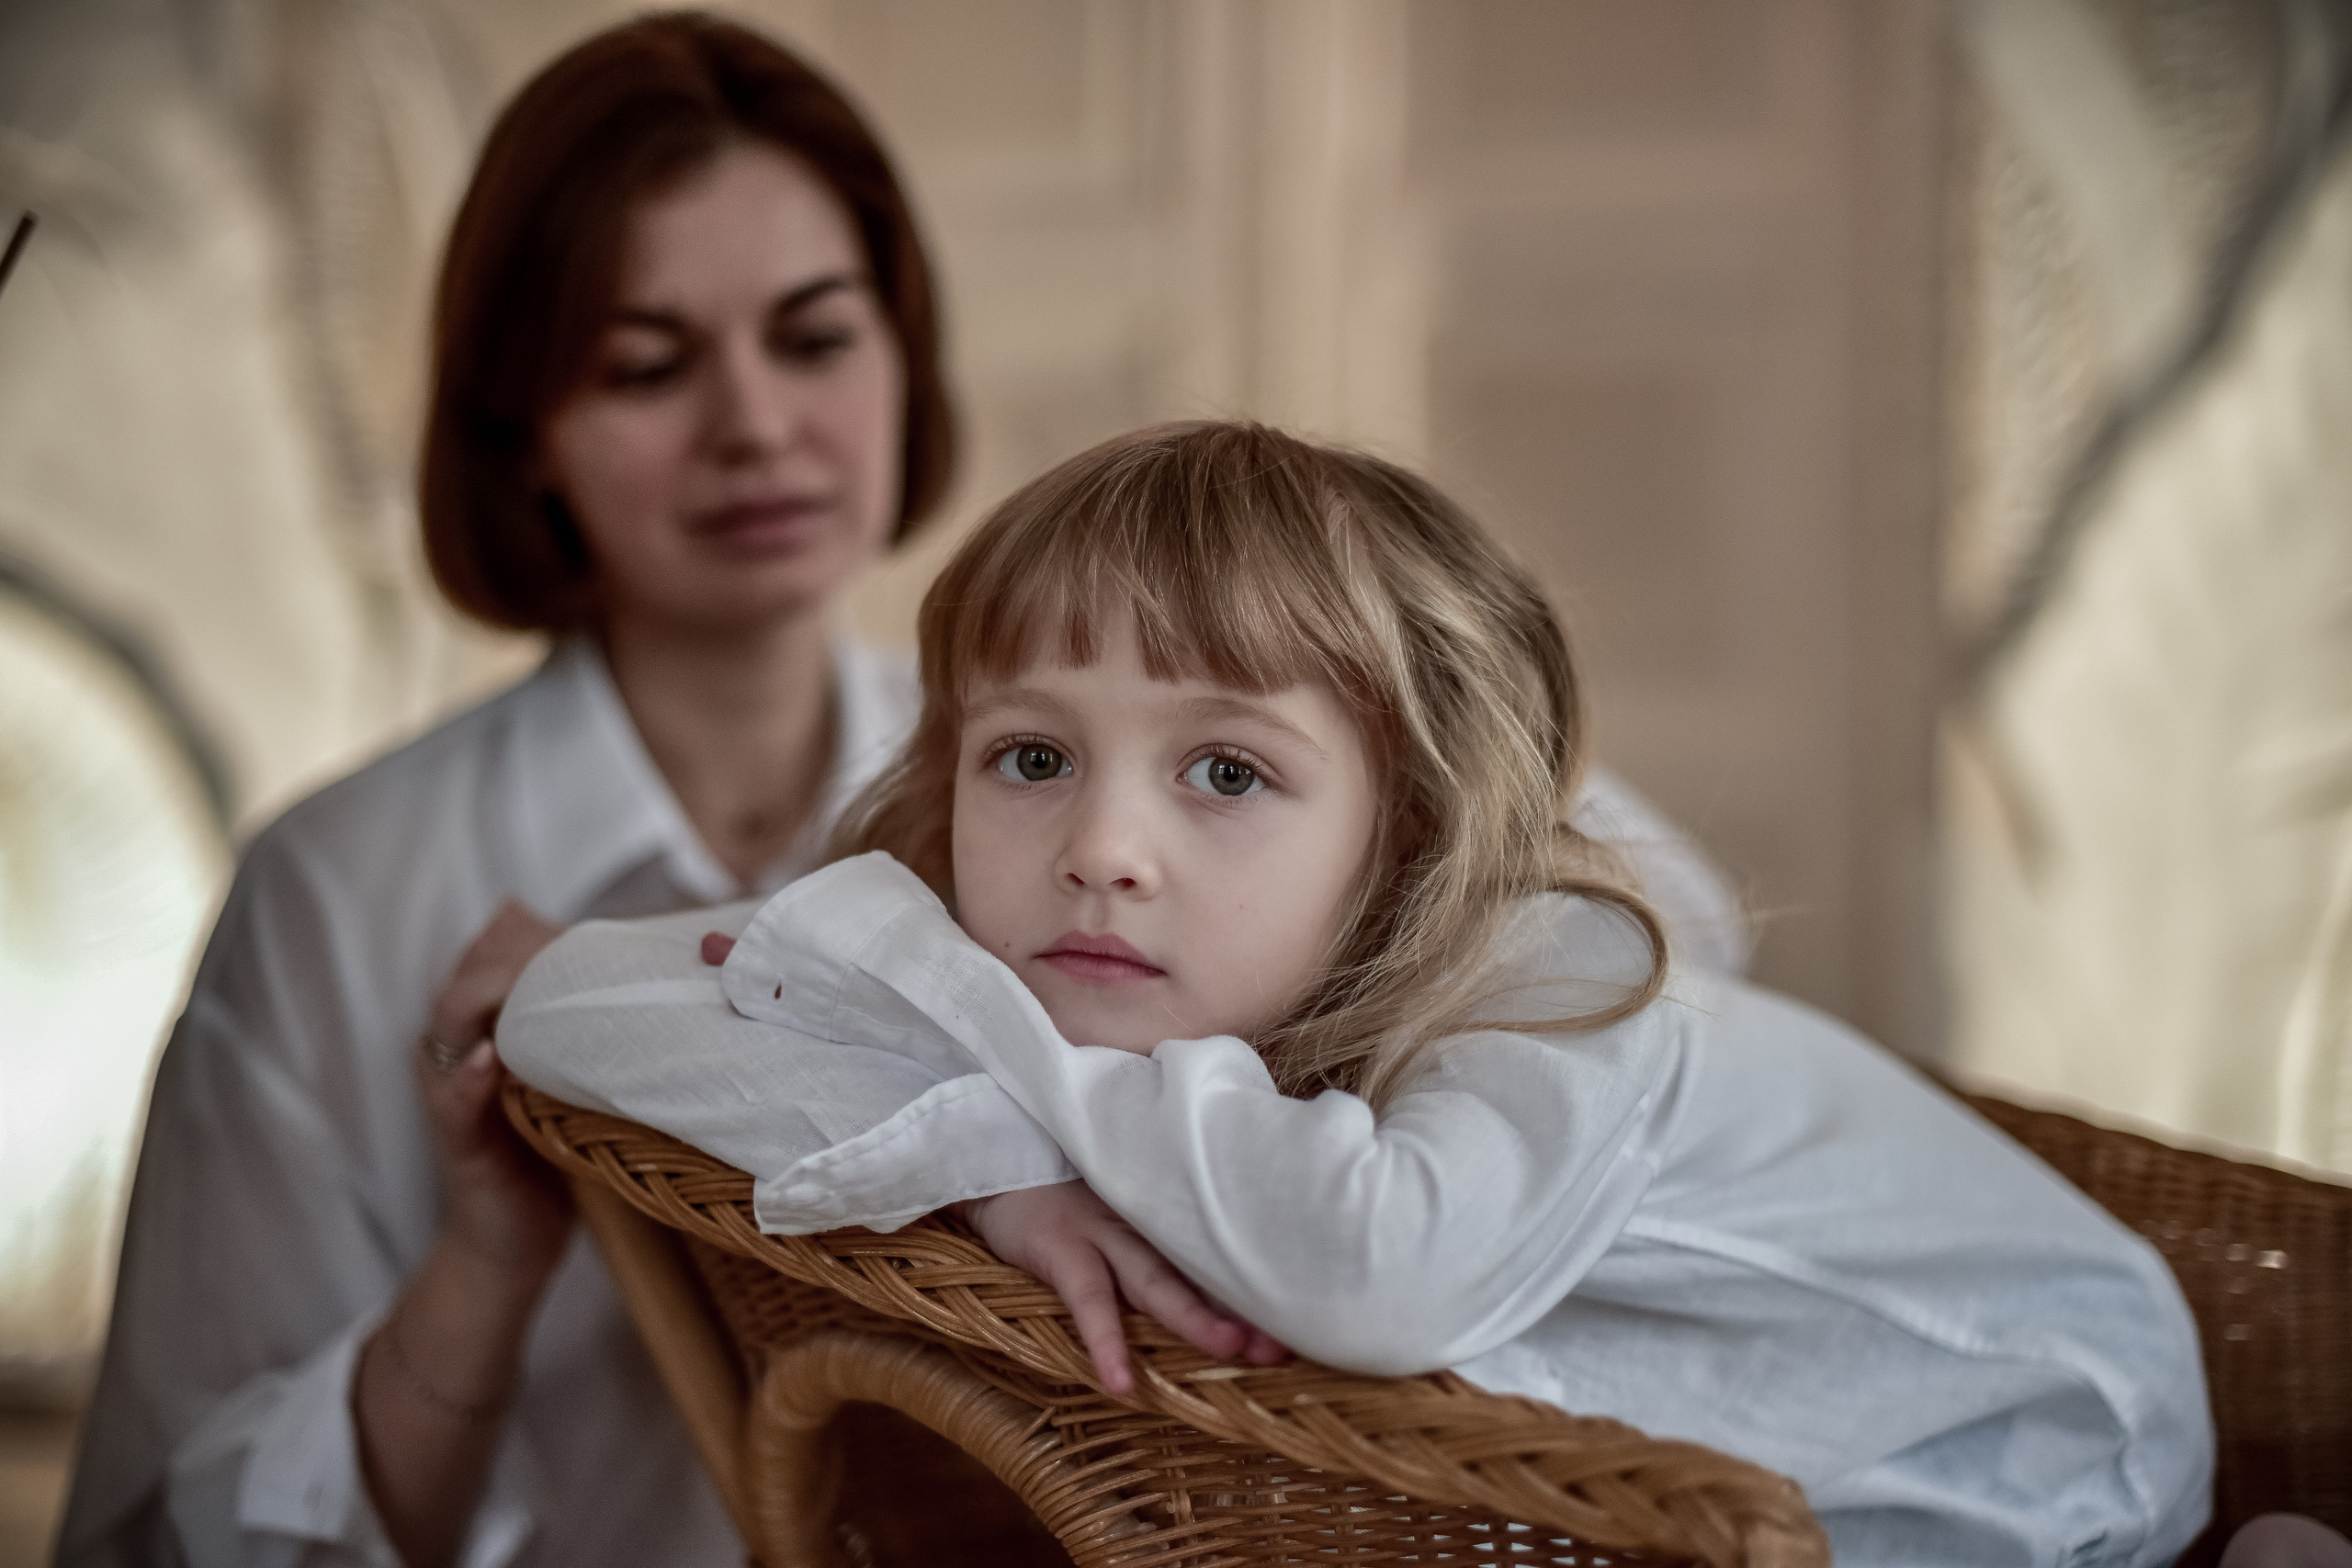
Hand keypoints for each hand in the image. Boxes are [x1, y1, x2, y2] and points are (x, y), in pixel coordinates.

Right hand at [420, 901, 572, 1283]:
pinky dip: (468, 1078)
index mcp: (486, 1030)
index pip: (493, 952)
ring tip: (534, 975)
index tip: (593, 927)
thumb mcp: (574, 1079)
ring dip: (490, 993)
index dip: (533, 931)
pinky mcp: (456, 1140)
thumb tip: (640, 972)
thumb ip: (587, 1030)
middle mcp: (459, 1051)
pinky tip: (490, 1060)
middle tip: (576, 941)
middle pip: (472, 972)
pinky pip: (452, 1099)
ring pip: (451, 1021)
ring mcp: (450, 1093)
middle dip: (519, 949)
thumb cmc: (555, 1153)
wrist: (515, 1245)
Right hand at [960, 1181, 1286, 1393]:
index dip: (1257, 1284)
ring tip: (1234, 1349)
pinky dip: (1106, 1343)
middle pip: (1201, 1268)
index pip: (1217, 1249)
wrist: (993, 1150)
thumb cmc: (1062, 1181)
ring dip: (1195, 1317)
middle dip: (1243, 1307)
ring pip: (1156, 1282)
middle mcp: (1141, 1223)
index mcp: (1160, 1214)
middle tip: (1286, 1343)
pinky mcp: (1060, 1247)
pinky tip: (1121, 1384)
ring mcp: (1101, 1232)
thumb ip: (1166, 1216)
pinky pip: (1087, 1300)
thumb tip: (1223, 1255)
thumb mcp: (1122, 1194)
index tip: (1304, 1315)